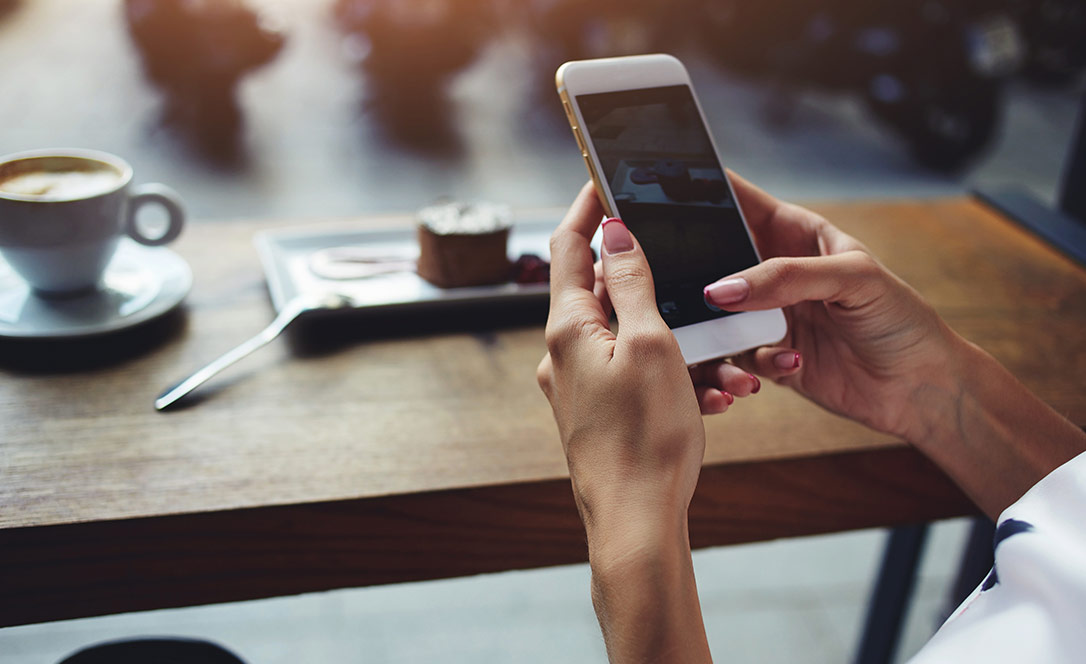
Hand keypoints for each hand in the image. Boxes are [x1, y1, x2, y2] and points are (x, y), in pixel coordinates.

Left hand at [537, 182, 712, 662]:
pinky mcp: (595, 411)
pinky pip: (631, 371)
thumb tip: (612, 231)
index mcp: (568, 327)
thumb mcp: (650, 344)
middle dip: (642, 271)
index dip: (588, 207)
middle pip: (597, 287)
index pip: (570, 246)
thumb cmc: (645, 437)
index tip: (607, 178)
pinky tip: (705, 388)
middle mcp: (563, 353)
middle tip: (677, 255)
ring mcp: (577, 384)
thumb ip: (630, 283)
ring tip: (714, 350)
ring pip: (623, 334)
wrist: (635, 522)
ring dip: (667, 329)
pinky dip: (666, 366)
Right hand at [699, 172, 961, 440]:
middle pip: (710, 259)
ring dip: (715, 331)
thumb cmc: (900, 319)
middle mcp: (771, 271)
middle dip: (691, 270)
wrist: (919, 388)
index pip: (736, 199)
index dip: (700, 190)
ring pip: (711, 314)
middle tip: (675, 281)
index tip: (659, 192)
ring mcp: (765, 314)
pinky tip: (790, 365)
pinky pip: (730, 358)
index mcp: (792, 232)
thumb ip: (785, 278)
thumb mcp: (853, 280)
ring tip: (741, 343)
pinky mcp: (763, 356)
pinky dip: (744, 366)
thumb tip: (721, 291)